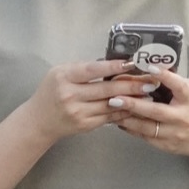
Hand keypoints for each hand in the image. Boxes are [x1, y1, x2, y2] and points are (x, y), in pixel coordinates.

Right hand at [24, 58, 152, 142]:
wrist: (39, 120)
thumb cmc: (51, 91)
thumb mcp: (60, 73)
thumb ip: (83, 69)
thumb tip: (112, 64)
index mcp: (64, 77)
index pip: (93, 70)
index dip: (113, 66)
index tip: (131, 63)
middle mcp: (71, 95)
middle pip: (106, 89)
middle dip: (131, 85)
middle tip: (149, 81)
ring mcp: (78, 112)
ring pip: (111, 105)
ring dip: (132, 100)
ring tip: (148, 94)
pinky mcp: (85, 125)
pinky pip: (109, 117)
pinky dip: (124, 111)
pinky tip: (136, 106)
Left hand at [111, 66, 188, 159]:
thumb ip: (174, 82)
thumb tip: (152, 68)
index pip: (178, 86)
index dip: (164, 76)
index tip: (149, 68)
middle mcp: (182, 118)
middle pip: (156, 111)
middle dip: (133, 104)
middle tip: (115, 98)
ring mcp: (174, 134)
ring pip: (146, 127)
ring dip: (126, 118)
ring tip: (111, 108)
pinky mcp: (167, 146)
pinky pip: (145, 137)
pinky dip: (131, 128)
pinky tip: (120, 120)